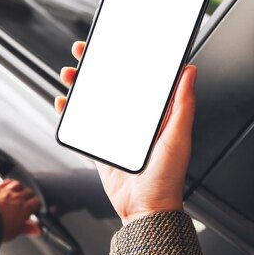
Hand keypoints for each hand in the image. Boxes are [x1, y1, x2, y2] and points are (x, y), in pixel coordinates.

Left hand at [0, 179, 41, 240]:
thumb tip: (37, 230)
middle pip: (29, 192)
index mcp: (24, 208)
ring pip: (18, 184)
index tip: (34, 209)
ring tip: (18, 193)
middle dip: (29, 196)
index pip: (36, 202)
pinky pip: (6, 181)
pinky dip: (9, 183)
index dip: (36, 205)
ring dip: (20, 188)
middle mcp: (17, 197)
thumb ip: (28, 228)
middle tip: (26, 202)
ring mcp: (7, 191)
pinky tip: (8, 186)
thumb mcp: (16, 231)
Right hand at [56, 41, 196, 224]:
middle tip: (83, 53)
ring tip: (70, 74)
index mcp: (154, 114)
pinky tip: (63, 103)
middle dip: (95, 67)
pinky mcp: (99, 146)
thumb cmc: (167, 179)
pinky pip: (82, 124)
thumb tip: (190, 72)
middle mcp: (133, 120)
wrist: (145, 210)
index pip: (137, 79)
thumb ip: (183, 104)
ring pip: (93, 101)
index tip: (115, 44)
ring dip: (80, 85)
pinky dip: (70, 112)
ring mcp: (114, 132)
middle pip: (111, 85)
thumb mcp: (178, 137)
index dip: (125, 59)